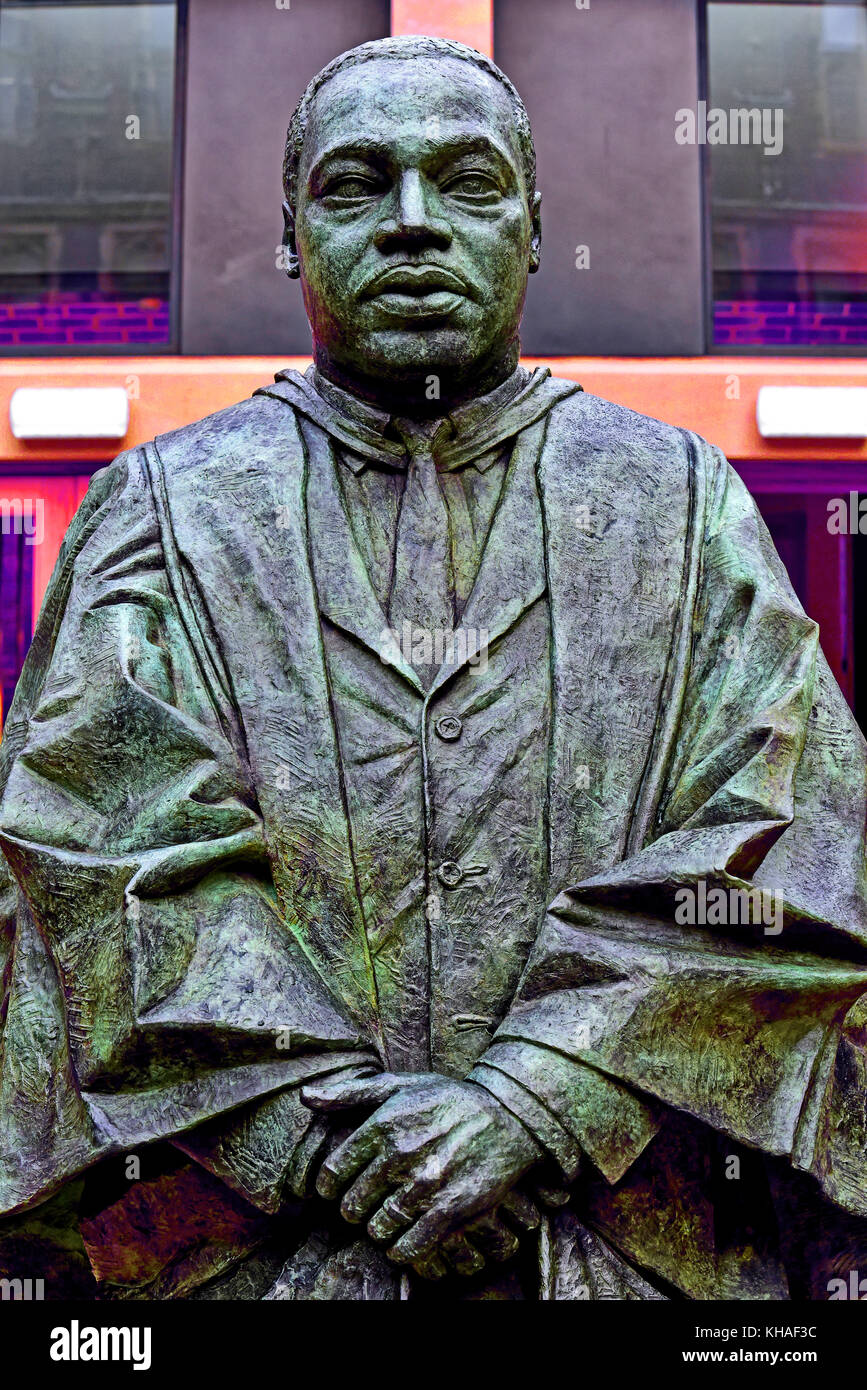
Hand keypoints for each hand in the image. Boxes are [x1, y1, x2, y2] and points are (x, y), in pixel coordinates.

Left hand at [301, 1071, 541, 1274]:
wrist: (509, 1116)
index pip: (333, 1173)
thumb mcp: (400, 1085)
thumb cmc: (448, 1100)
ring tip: (387, 1219)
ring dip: (379, 1229)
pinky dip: (402, 1250)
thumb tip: (305, 1097)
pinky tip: (405, 1238)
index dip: (330, 1187)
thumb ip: (349, 1093)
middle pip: (353, 1205)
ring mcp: (427, 1184)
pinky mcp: (451, 1209)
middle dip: (355, 1208)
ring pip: (379, 1229)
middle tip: (365, 1205)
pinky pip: (409, 1247)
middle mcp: (402, 1154)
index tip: (337, 1189)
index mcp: (384, 1124)